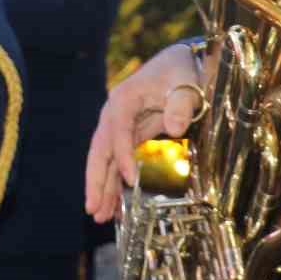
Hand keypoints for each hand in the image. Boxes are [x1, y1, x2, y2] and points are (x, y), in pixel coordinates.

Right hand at [85, 41, 213, 222]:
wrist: (184, 63)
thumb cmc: (182, 71)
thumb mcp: (186, 83)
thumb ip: (181, 104)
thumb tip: (175, 127)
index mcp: (124, 99)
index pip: (117, 131)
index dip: (122, 156)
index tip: (131, 181)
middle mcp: (115, 114)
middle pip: (100, 151)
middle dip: (96, 181)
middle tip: (94, 209)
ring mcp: (121, 126)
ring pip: (107, 161)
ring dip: (104, 188)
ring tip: (101, 216)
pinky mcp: (131, 135)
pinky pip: (120, 162)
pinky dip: (117, 183)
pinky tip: (117, 207)